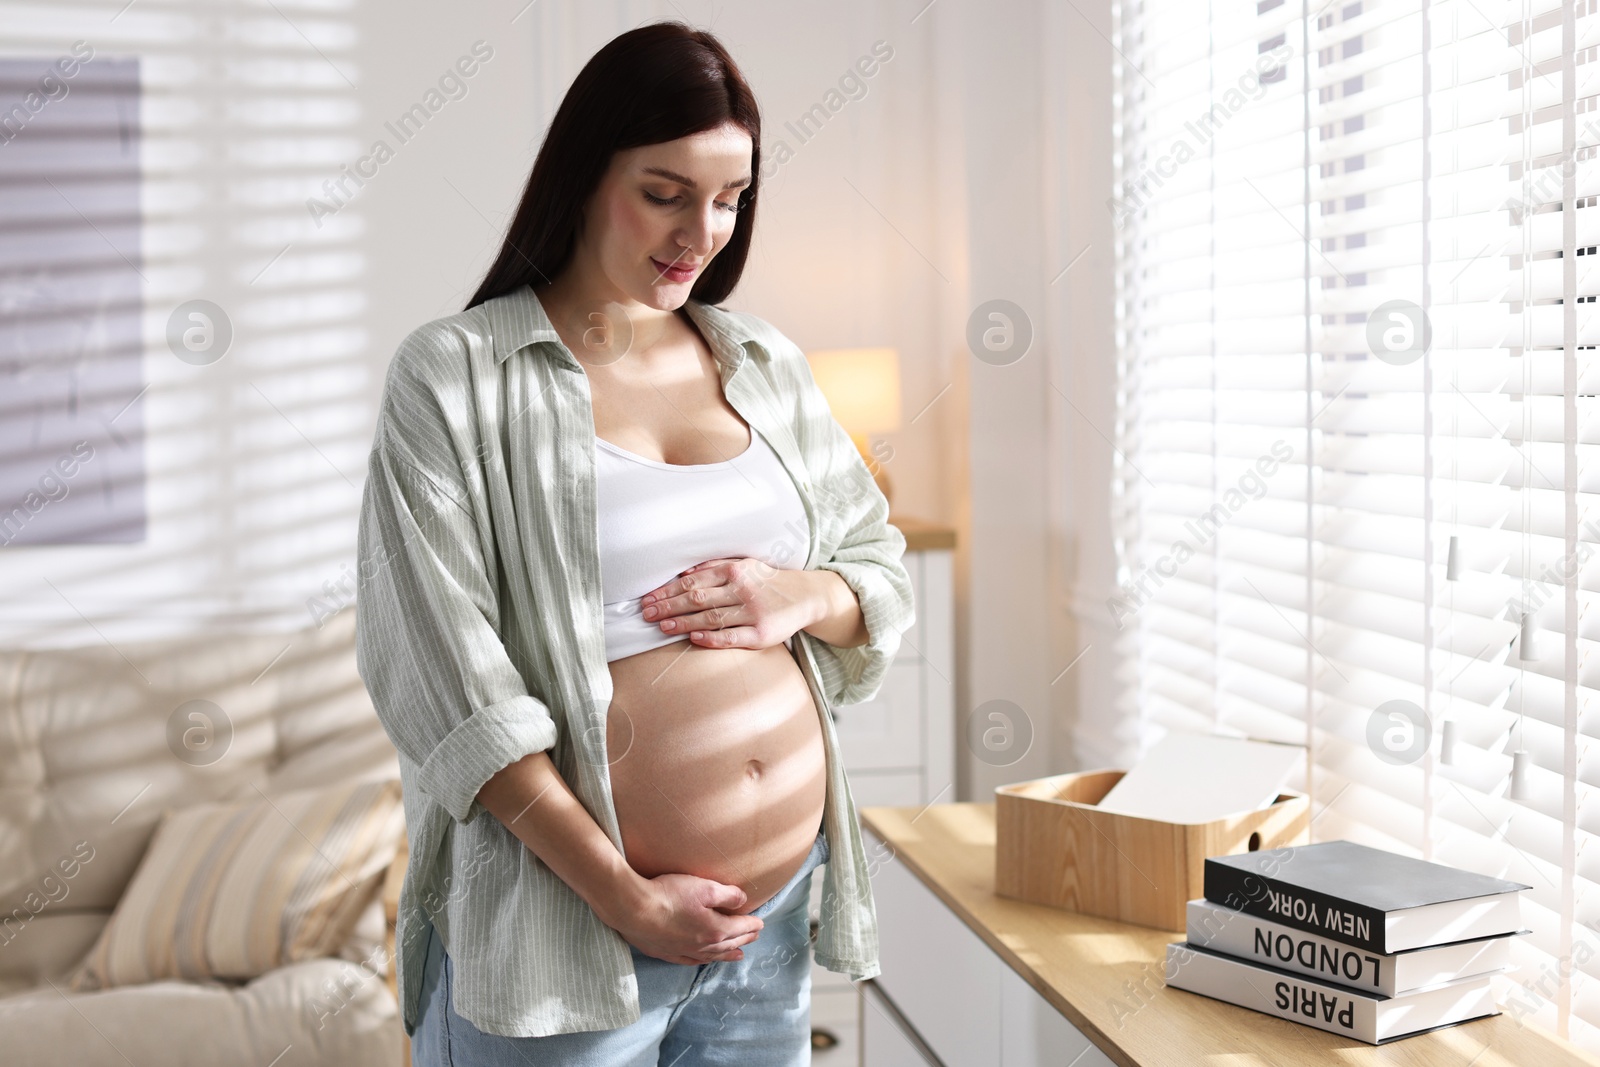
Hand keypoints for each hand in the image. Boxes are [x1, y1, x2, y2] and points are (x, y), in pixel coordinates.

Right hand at [608, 872, 764, 964]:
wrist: (633, 909)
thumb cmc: (669, 895)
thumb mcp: (704, 887)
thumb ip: (727, 894)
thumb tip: (743, 901)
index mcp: (715, 929)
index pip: (740, 927)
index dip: (752, 924)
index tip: (761, 923)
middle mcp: (702, 945)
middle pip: (728, 942)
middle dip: (743, 939)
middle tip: (754, 937)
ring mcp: (683, 951)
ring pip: (712, 955)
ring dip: (727, 954)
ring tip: (739, 955)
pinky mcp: (666, 952)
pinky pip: (690, 960)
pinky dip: (702, 960)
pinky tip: (704, 960)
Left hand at [640, 558, 817, 649]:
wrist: (805, 596)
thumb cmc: (766, 582)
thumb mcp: (744, 566)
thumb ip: (714, 568)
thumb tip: (682, 574)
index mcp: (735, 571)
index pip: (693, 582)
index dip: (668, 591)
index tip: (648, 599)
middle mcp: (742, 589)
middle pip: (697, 599)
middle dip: (669, 606)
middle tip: (647, 614)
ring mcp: (752, 612)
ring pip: (711, 618)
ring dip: (683, 622)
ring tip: (662, 627)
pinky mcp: (762, 634)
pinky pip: (732, 637)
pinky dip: (712, 638)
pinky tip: (693, 639)